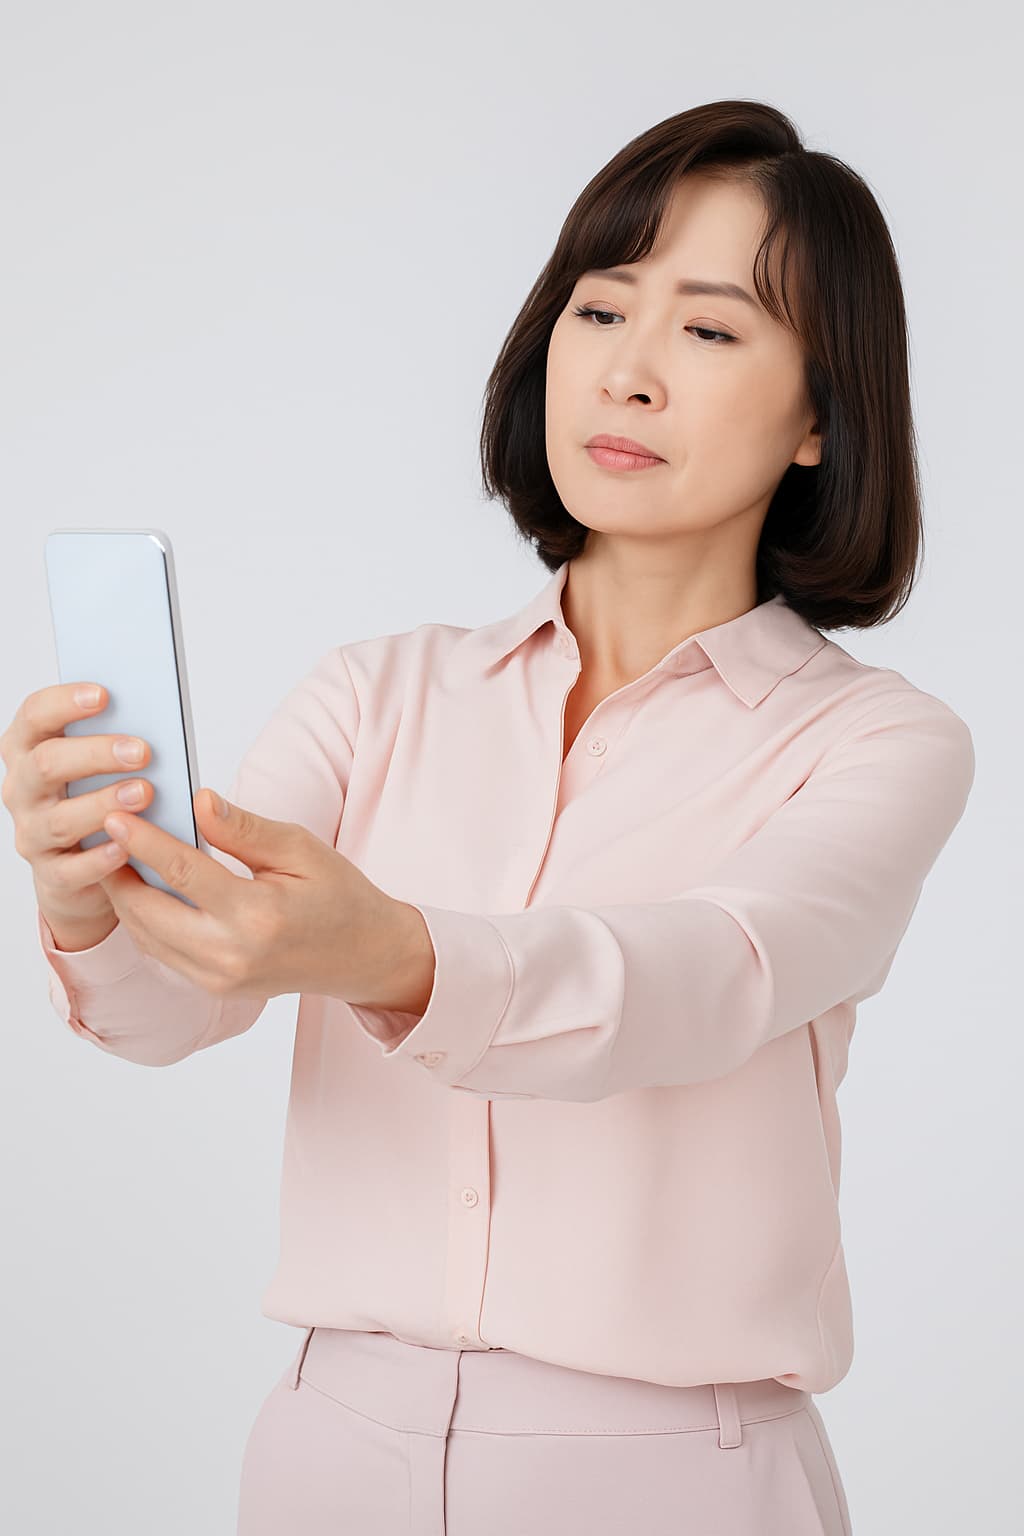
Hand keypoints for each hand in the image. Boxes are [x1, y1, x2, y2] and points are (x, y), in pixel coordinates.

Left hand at [97, 787, 421, 1004]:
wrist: (363, 956)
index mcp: (258, 916)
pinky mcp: (215, 988)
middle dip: (118, 871)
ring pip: (148, 935)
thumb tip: (197, 801)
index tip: (114, 815)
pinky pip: (163, 952)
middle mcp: (232, 955)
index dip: (143, 842)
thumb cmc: (339, 896)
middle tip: (99, 832)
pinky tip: (140, 888)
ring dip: (125, 897)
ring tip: (111, 856)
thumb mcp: (300, 850)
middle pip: (149, 911)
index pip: (183, 873)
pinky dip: (145, 920)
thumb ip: (244, 830)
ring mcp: (221, 979)